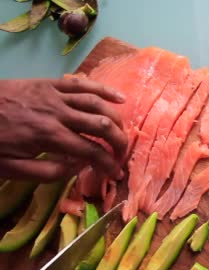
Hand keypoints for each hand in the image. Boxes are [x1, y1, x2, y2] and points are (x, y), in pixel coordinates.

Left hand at [0, 78, 127, 181]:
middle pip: (101, 126)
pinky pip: (83, 83)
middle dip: (119, 142)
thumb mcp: (12, 169)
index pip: (91, 151)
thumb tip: (80, 166)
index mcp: (49, 137)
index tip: (116, 175)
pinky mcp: (50, 83)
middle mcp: (58, 113)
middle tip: (123, 155)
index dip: (109, 165)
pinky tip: (120, 98)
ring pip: (97, 104)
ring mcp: (55, 95)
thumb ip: (49, 172)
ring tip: (123, 132)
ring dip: (116, 119)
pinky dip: (104, 90)